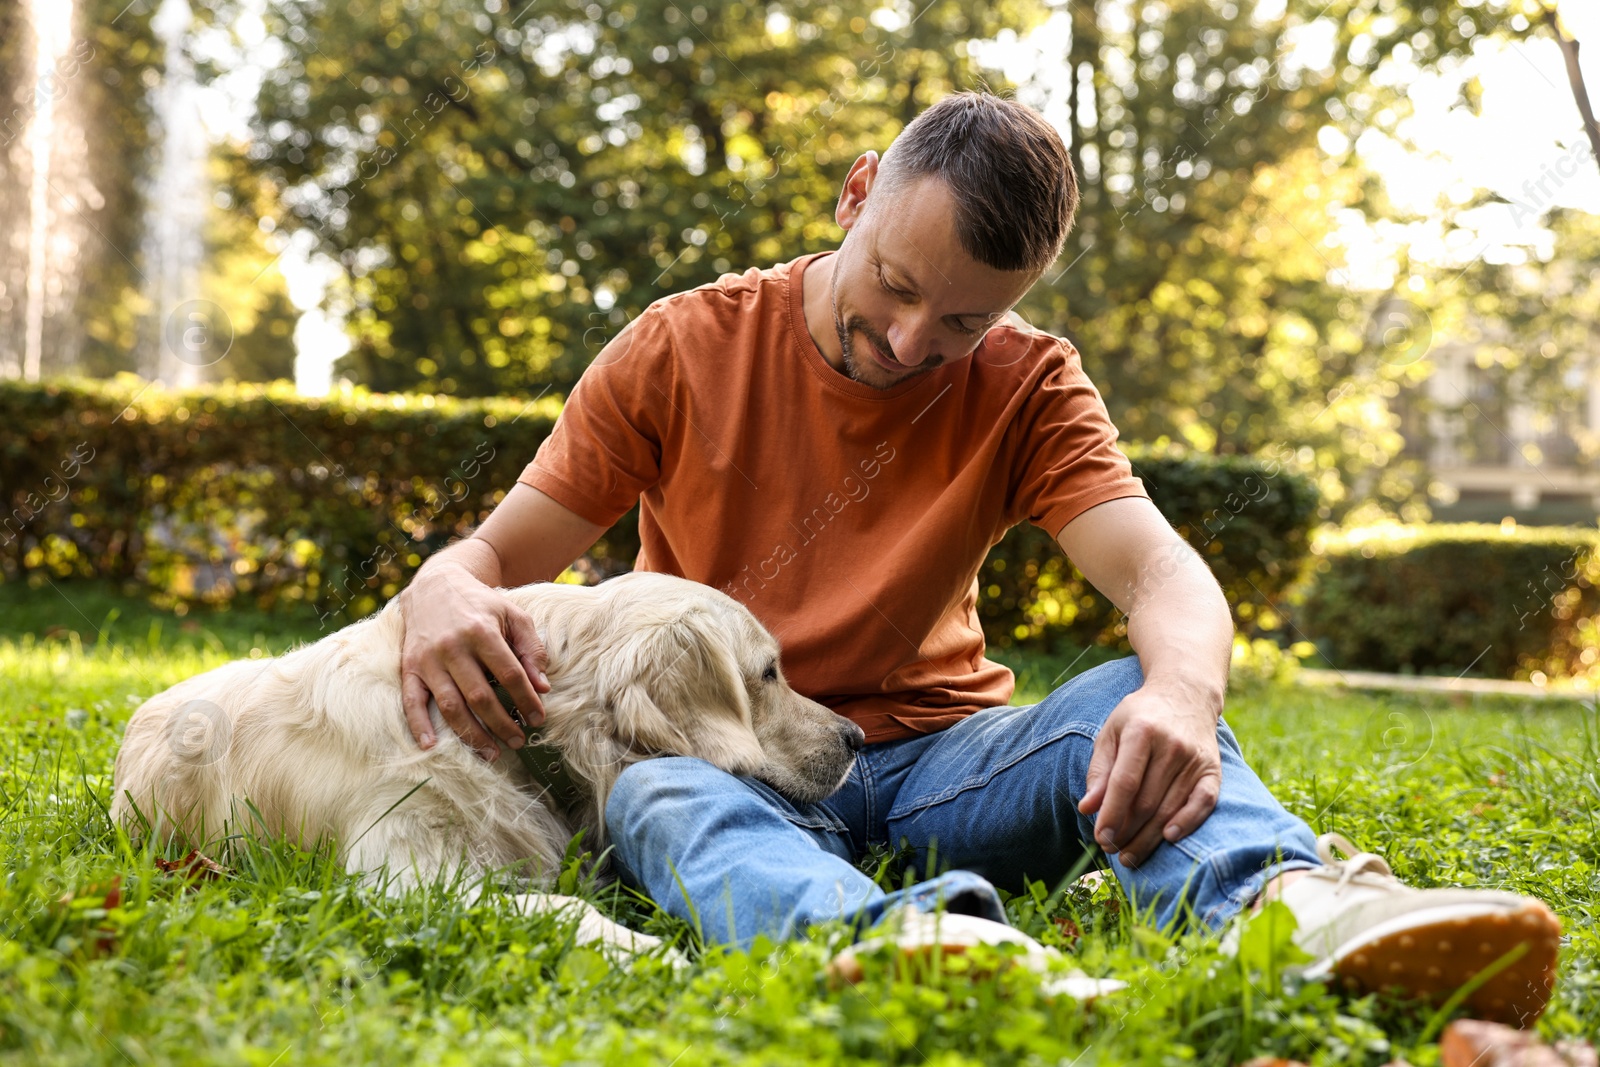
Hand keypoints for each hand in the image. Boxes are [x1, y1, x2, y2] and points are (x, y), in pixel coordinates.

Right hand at [397, 564, 550, 761]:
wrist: (435, 585)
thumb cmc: (481, 604)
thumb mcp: (513, 615)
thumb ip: (531, 648)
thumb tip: (543, 687)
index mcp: (481, 631)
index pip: (510, 675)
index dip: (527, 700)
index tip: (538, 719)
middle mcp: (452, 647)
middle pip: (480, 696)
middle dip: (502, 724)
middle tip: (519, 741)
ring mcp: (428, 659)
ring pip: (450, 705)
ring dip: (471, 734)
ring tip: (492, 753)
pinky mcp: (409, 667)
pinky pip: (411, 701)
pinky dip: (419, 726)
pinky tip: (431, 747)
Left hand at [1075, 682, 1222, 867]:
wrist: (1186, 695)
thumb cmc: (1140, 717)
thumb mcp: (1111, 732)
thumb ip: (1099, 770)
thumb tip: (1087, 808)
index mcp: (1142, 732)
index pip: (1124, 783)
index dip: (1111, 814)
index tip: (1100, 837)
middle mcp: (1172, 746)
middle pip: (1146, 801)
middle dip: (1127, 831)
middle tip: (1111, 849)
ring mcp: (1195, 758)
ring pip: (1170, 808)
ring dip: (1149, 838)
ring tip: (1130, 855)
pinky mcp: (1213, 770)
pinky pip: (1203, 803)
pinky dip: (1187, 823)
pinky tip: (1168, 838)